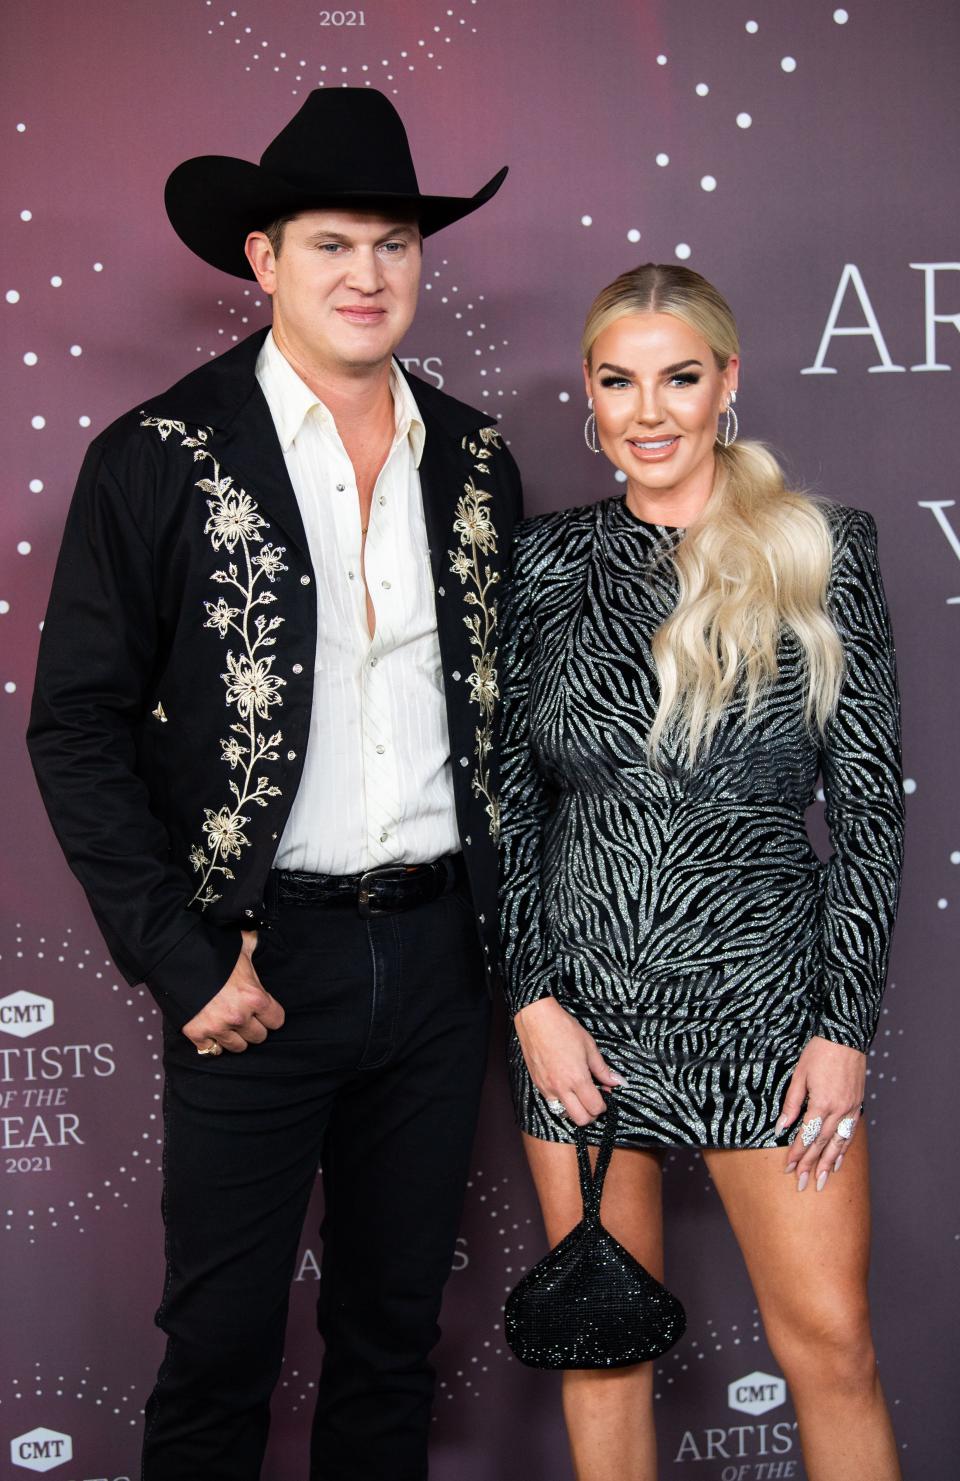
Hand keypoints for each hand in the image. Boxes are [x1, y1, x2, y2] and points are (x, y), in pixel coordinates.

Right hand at [181, 930, 284, 1054]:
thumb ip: (254, 945)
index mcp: (255, 997)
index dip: (271, 1014)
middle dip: (253, 1026)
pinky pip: (211, 1050)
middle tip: (245, 1015)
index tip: (263, 1009)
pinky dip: (212, 1042)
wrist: (176, 959)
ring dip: (235, 1037)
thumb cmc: (213, 951)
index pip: (277, 1020)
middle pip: (259, 1036)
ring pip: (238, 1047)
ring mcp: (218, 1028)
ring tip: (229, 1023)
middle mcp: (239, 1016)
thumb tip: (258, 935)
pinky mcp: (197, 1034)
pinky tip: (212, 1030)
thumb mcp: (241, 945)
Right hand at [514, 996, 624, 1126]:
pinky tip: (565, 1085)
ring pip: (564, 1114)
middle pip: (581, 1119)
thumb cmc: (563, 1028)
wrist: (537, 1019)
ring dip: (575, 1109)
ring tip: (579, 1093)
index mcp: (577, 1079)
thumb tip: (616, 1082)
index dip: (604, 1105)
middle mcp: (561, 1088)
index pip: (595, 1108)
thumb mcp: (589, 1047)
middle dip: (591, 1114)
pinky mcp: (538, 1084)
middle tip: (594, 1100)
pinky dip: (561, 1100)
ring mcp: (547, 1088)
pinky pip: (552, 1102)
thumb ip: (603, 1069)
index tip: (605, 1095)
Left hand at [777, 1035, 865, 1191]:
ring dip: (828, 1164)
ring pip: (838, 1143)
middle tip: (803, 1184)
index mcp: (821, 1103)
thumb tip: (781, 1127)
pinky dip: (843, 1150)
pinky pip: (850, 1134)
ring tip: (821, 1182)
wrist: (845, 1037)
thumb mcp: (799, 1075)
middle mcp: (839, 1110)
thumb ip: (791, 1103)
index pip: (807, 1135)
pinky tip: (837, 1162)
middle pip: (822, 1144)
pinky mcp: (857, 1106)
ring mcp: (850, 1109)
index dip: (797, 1153)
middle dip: (811, 1165)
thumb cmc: (819, 1052)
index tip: (789, 1168)